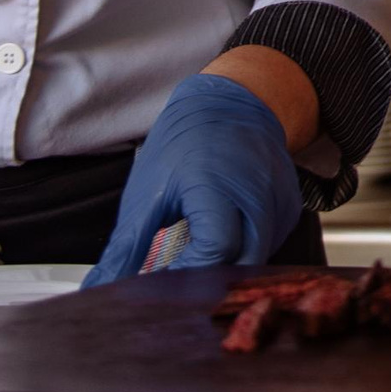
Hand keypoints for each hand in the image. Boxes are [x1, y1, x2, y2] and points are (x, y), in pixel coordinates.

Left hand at [85, 75, 301, 285]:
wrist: (230, 102)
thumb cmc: (186, 142)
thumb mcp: (147, 192)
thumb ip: (126, 248)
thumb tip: (100, 288)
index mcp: (218, 184)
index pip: (215, 250)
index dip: (189, 273)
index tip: (164, 281)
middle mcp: (257, 192)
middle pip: (242, 264)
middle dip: (209, 280)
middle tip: (179, 278)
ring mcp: (279, 200)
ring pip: (258, 260)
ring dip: (227, 268)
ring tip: (198, 253)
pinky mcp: (290, 209)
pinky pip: (270, 247)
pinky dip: (246, 253)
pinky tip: (225, 240)